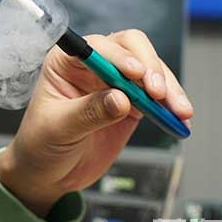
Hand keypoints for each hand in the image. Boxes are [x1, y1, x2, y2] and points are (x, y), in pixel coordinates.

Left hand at [0, 29, 193, 216]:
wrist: (47, 173)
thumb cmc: (40, 145)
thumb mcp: (59, 129)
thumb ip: (89, 113)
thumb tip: (122, 99)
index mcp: (67, 62)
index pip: (99, 47)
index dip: (120, 57)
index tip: (137, 75)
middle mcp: (94, 66)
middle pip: (132, 48)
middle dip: (150, 68)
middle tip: (159, 93)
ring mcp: (115, 83)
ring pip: (150, 71)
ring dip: (168, 88)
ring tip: (179, 111)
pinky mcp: (131, 104)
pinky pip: (157, 98)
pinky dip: (170, 107)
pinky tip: (180, 120)